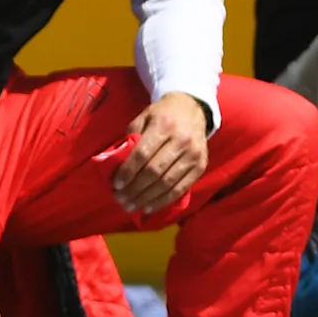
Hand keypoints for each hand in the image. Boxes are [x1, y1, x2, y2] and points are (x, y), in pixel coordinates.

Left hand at [111, 94, 211, 215]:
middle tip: (120, 199)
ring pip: (167, 183)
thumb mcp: (143, 118)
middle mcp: (181, 140)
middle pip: (154, 171)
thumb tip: (117, 166)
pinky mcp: (201, 166)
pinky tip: (149, 206)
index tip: (116, 184)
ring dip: (147, 198)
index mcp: (163, 125)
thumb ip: (131, 138)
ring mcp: (193, 154)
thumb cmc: (161, 115)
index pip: (143, 153)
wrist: (192, 109)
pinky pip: (181, 188)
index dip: (128, 171)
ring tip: (131, 206)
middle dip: (135, 189)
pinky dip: (164, 200)